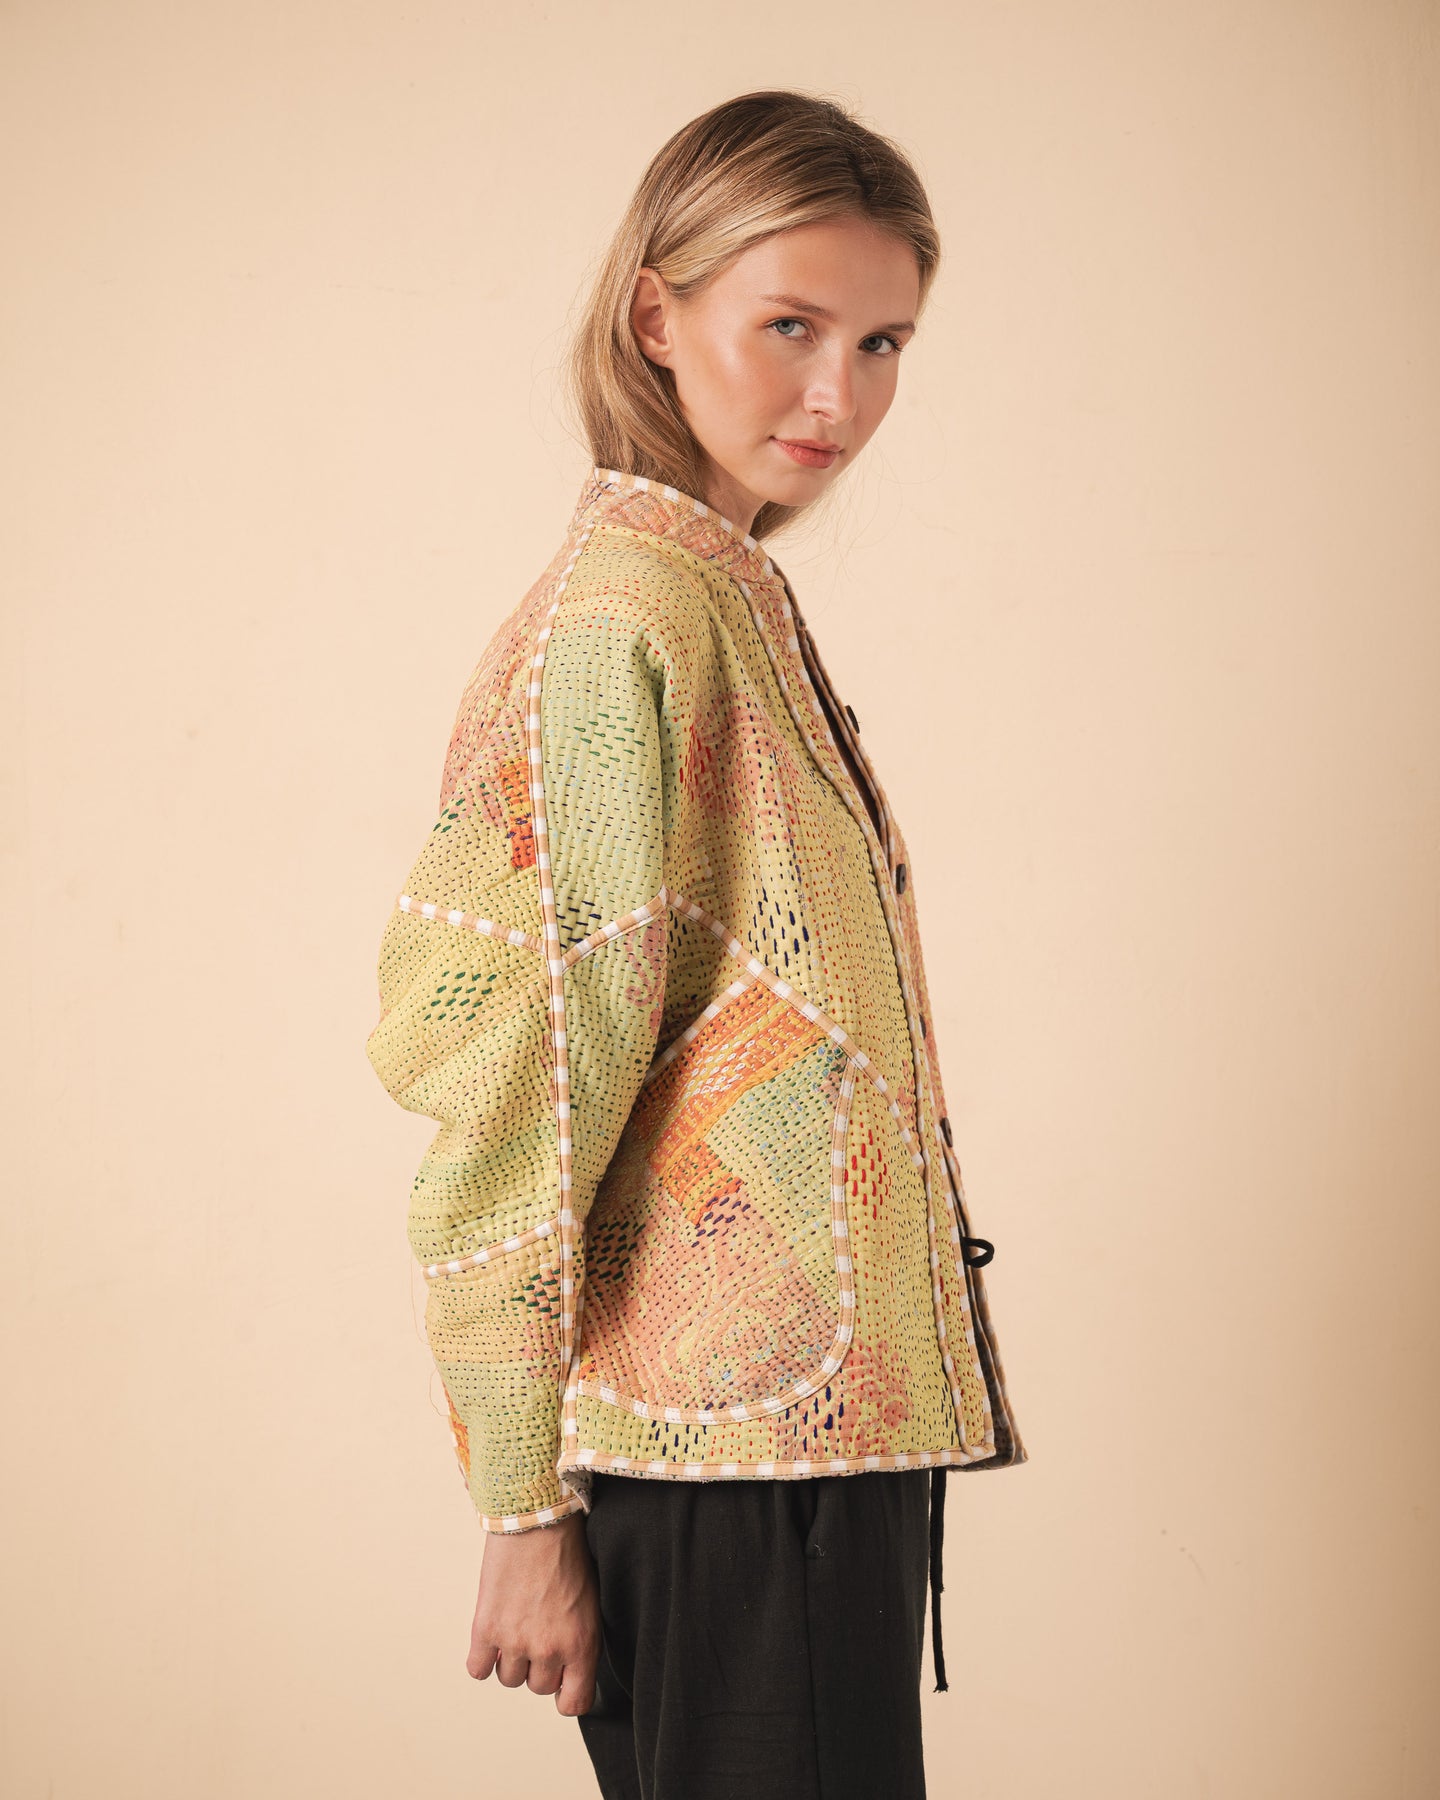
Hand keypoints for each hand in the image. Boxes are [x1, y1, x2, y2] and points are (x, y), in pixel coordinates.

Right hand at [466, 1511, 600, 1715]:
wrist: (538, 1519)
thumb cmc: (569, 1553)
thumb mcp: (590, 1603)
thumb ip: (580, 1641)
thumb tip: (568, 1670)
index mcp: (582, 1645)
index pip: (574, 1703)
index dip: (566, 1693)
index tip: (562, 1681)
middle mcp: (549, 1650)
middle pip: (538, 1687)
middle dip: (538, 1665)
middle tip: (538, 1632)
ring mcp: (515, 1641)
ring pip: (509, 1678)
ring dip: (511, 1658)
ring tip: (516, 1624)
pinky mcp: (486, 1628)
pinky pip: (478, 1669)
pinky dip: (482, 1657)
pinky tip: (492, 1635)